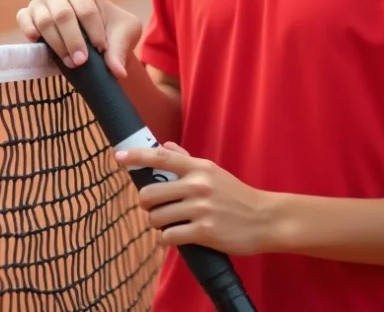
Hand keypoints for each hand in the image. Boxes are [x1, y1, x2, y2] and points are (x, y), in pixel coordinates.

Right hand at [16, 0, 141, 77]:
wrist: (93, 37)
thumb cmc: (110, 29)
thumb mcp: (124, 34)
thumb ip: (120, 51)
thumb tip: (118, 72)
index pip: (86, 10)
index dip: (94, 32)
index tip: (102, 50)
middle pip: (63, 15)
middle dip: (74, 41)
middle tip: (82, 61)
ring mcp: (39, 2)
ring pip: (45, 22)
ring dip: (57, 44)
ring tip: (71, 63)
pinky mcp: (27, 15)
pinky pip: (23, 20)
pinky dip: (29, 30)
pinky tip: (38, 41)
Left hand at [118, 141, 274, 255]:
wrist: (265, 219)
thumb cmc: (236, 196)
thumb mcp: (214, 173)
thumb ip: (187, 160)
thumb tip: (165, 145)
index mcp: (199, 168)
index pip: (161, 157)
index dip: (136, 156)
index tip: (118, 157)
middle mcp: (198, 185)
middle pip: (150, 193)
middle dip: (147, 204)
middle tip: (157, 208)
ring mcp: (200, 209)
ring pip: (156, 217)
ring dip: (157, 223)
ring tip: (170, 224)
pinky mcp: (204, 233)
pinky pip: (168, 236)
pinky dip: (167, 239)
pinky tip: (177, 237)